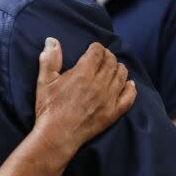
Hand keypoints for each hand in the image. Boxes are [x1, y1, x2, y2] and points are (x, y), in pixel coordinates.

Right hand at [34, 38, 135, 156]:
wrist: (57, 135)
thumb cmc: (48, 108)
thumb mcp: (44, 82)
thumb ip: (50, 59)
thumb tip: (52, 40)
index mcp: (83, 74)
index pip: (98, 52)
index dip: (96, 48)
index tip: (93, 49)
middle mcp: (99, 84)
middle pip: (111, 62)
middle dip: (107, 56)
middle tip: (102, 57)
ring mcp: (108, 99)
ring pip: (122, 76)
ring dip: (118, 68)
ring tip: (113, 68)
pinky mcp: (113, 113)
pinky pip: (129, 97)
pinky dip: (131, 88)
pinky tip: (129, 84)